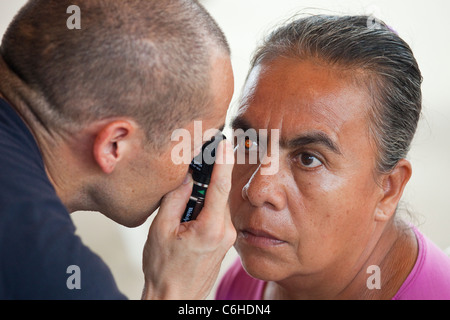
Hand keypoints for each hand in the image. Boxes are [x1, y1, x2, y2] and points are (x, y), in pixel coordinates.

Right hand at [141, 140, 235, 299]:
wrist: (175, 297)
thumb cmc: (165, 270)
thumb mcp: (161, 230)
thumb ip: (175, 199)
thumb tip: (187, 178)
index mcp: (211, 228)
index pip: (220, 186)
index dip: (223, 162)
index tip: (226, 143)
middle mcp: (225, 232)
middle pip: (218, 194)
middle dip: (206, 181)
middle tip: (192, 168)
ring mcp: (226, 238)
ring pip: (216, 205)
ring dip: (202, 198)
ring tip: (182, 209)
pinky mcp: (223, 242)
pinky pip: (216, 216)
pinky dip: (204, 209)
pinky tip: (187, 218)